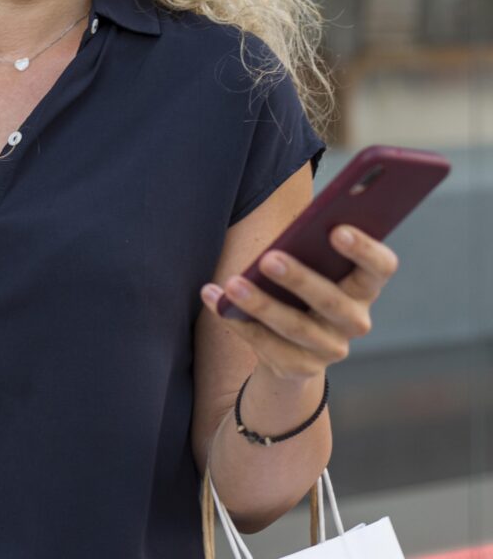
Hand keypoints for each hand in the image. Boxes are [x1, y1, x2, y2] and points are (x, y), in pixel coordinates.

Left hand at [199, 225, 398, 381]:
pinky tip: (213, 297)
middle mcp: (354, 321)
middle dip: (299, 279)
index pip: (380, 268)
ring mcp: (329, 348)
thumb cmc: (300, 285)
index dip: (364, 250)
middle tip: (269, 258)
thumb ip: (308, 247)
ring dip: (261, 304)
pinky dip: (235, 319)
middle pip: (331, 302)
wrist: (293, 346)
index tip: (337, 230)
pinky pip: (264, 343)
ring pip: (294, 327)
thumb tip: (288, 228)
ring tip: (232, 284)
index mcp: (364, 286)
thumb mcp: (311, 265)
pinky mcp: (298, 367)